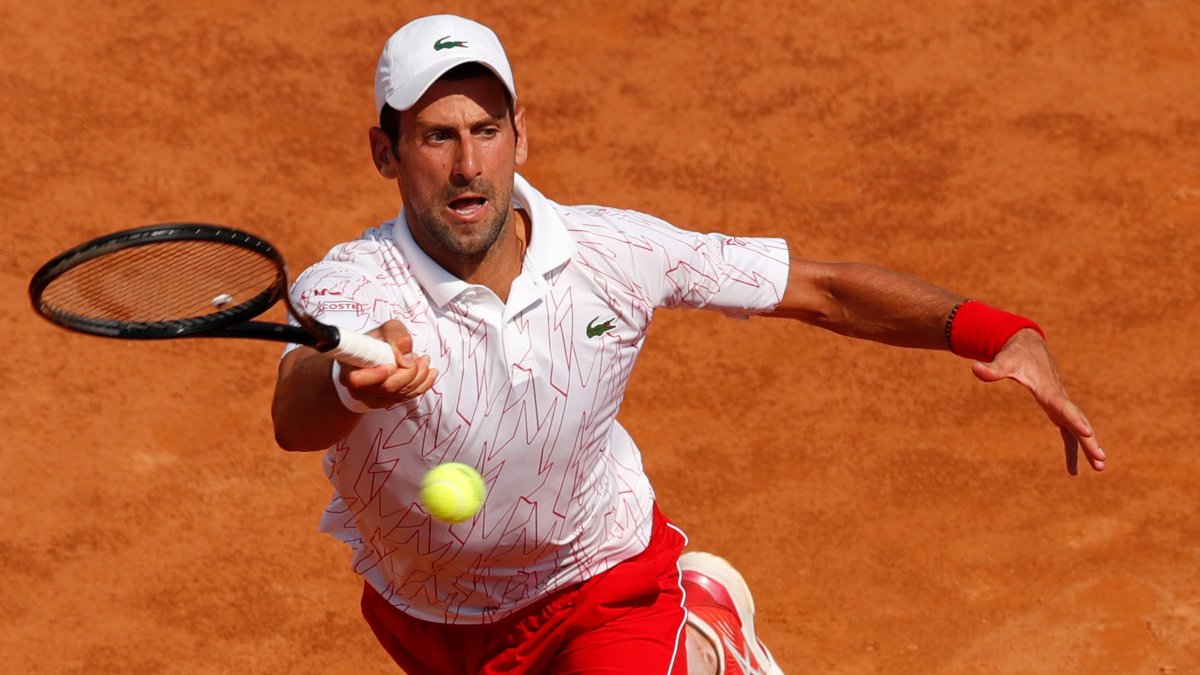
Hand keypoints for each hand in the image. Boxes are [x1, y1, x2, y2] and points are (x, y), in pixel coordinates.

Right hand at [339, 320, 437, 408]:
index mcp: (350, 369)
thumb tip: (405, 346)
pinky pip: (409, 397)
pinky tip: (429, 372)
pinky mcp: (388, 403)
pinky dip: (424, 383)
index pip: (357, 380)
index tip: (391, 365)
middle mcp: (359, 389)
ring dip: (419, 375)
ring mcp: (374, 399)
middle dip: (410, 370)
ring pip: (401, 393)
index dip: (376, 375)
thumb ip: (394, 334)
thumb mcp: (383, 330)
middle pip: (388, 387)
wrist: (372, 359)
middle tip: (416, 356)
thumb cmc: (375, 344)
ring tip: (423, 360)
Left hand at [970, 328, 1105, 474]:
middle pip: (1078, 422)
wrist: (1029, 346)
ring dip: (1089, 448)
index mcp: (1049, 390)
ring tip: (1100, 468)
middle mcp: (1059, 399)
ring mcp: (1061, 405)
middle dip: (1090, 440)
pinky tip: (1074, 470)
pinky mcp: (1057, 410)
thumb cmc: (1016, 355)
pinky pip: (1068, 433)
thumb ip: (992, 369)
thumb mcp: (1004, 361)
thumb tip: (974, 368)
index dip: (1075, 419)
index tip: (1088, 432)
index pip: (1064, 407)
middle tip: (1101, 459)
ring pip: (1078, 429)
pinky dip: (1072, 449)